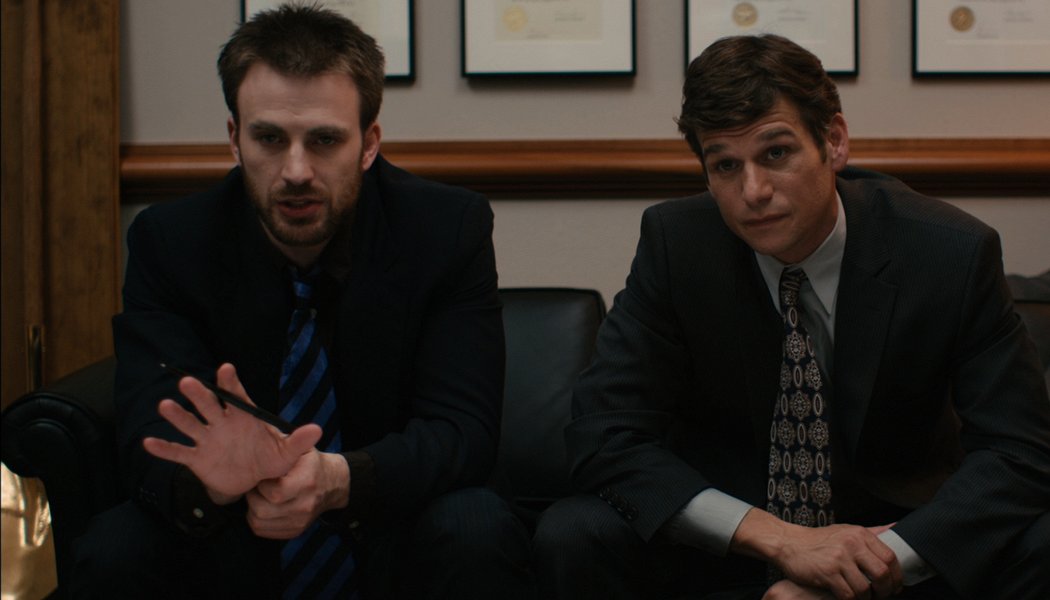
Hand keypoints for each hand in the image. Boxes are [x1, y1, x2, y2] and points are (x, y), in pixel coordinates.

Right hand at [143, 363, 322, 503]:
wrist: (252, 481)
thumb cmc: (268, 459)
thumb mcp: (286, 453)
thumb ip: (299, 441)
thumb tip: (318, 430)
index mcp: (243, 417)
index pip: (236, 396)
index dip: (231, 383)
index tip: (226, 368)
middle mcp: (222, 423)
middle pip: (209, 405)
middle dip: (199, 394)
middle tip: (187, 381)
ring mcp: (207, 439)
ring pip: (190, 424)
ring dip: (178, 416)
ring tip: (165, 405)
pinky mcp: (197, 458)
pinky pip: (179, 452)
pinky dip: (164, 449)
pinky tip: (148, 443)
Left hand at [245, 449, 350, 538]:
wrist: (332, 485)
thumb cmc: (313, 464)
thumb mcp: (305, 449)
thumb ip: (295, 442)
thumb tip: (286, 432)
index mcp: (307, 483)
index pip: (276, 493)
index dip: (263, 484)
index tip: (264, 476)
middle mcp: (304, 506)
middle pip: (262, 511)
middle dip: (253, 497)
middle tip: (258, 486)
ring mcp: (299, 522)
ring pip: (258, 522)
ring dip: (253, 509)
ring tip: (261, 496)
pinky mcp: (294, 532)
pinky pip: (262, 531)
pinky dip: (258, 519)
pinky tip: (266, 506)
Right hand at [774, 524, 900, 598]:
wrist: (789, 543)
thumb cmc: (819, 540)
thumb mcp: (846, 531)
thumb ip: (872, 532)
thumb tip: (896, 527)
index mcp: (859, 534)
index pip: (890, 557)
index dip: (897, 576)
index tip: (895, 585)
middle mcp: (851, 544)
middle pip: (882, 574)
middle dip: (886, 590)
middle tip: (882, 595)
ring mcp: (839, 558)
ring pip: (865, 588)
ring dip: (867, 598)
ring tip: (863, 598)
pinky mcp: (827, 573)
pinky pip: (848, 595)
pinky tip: (848, 598)